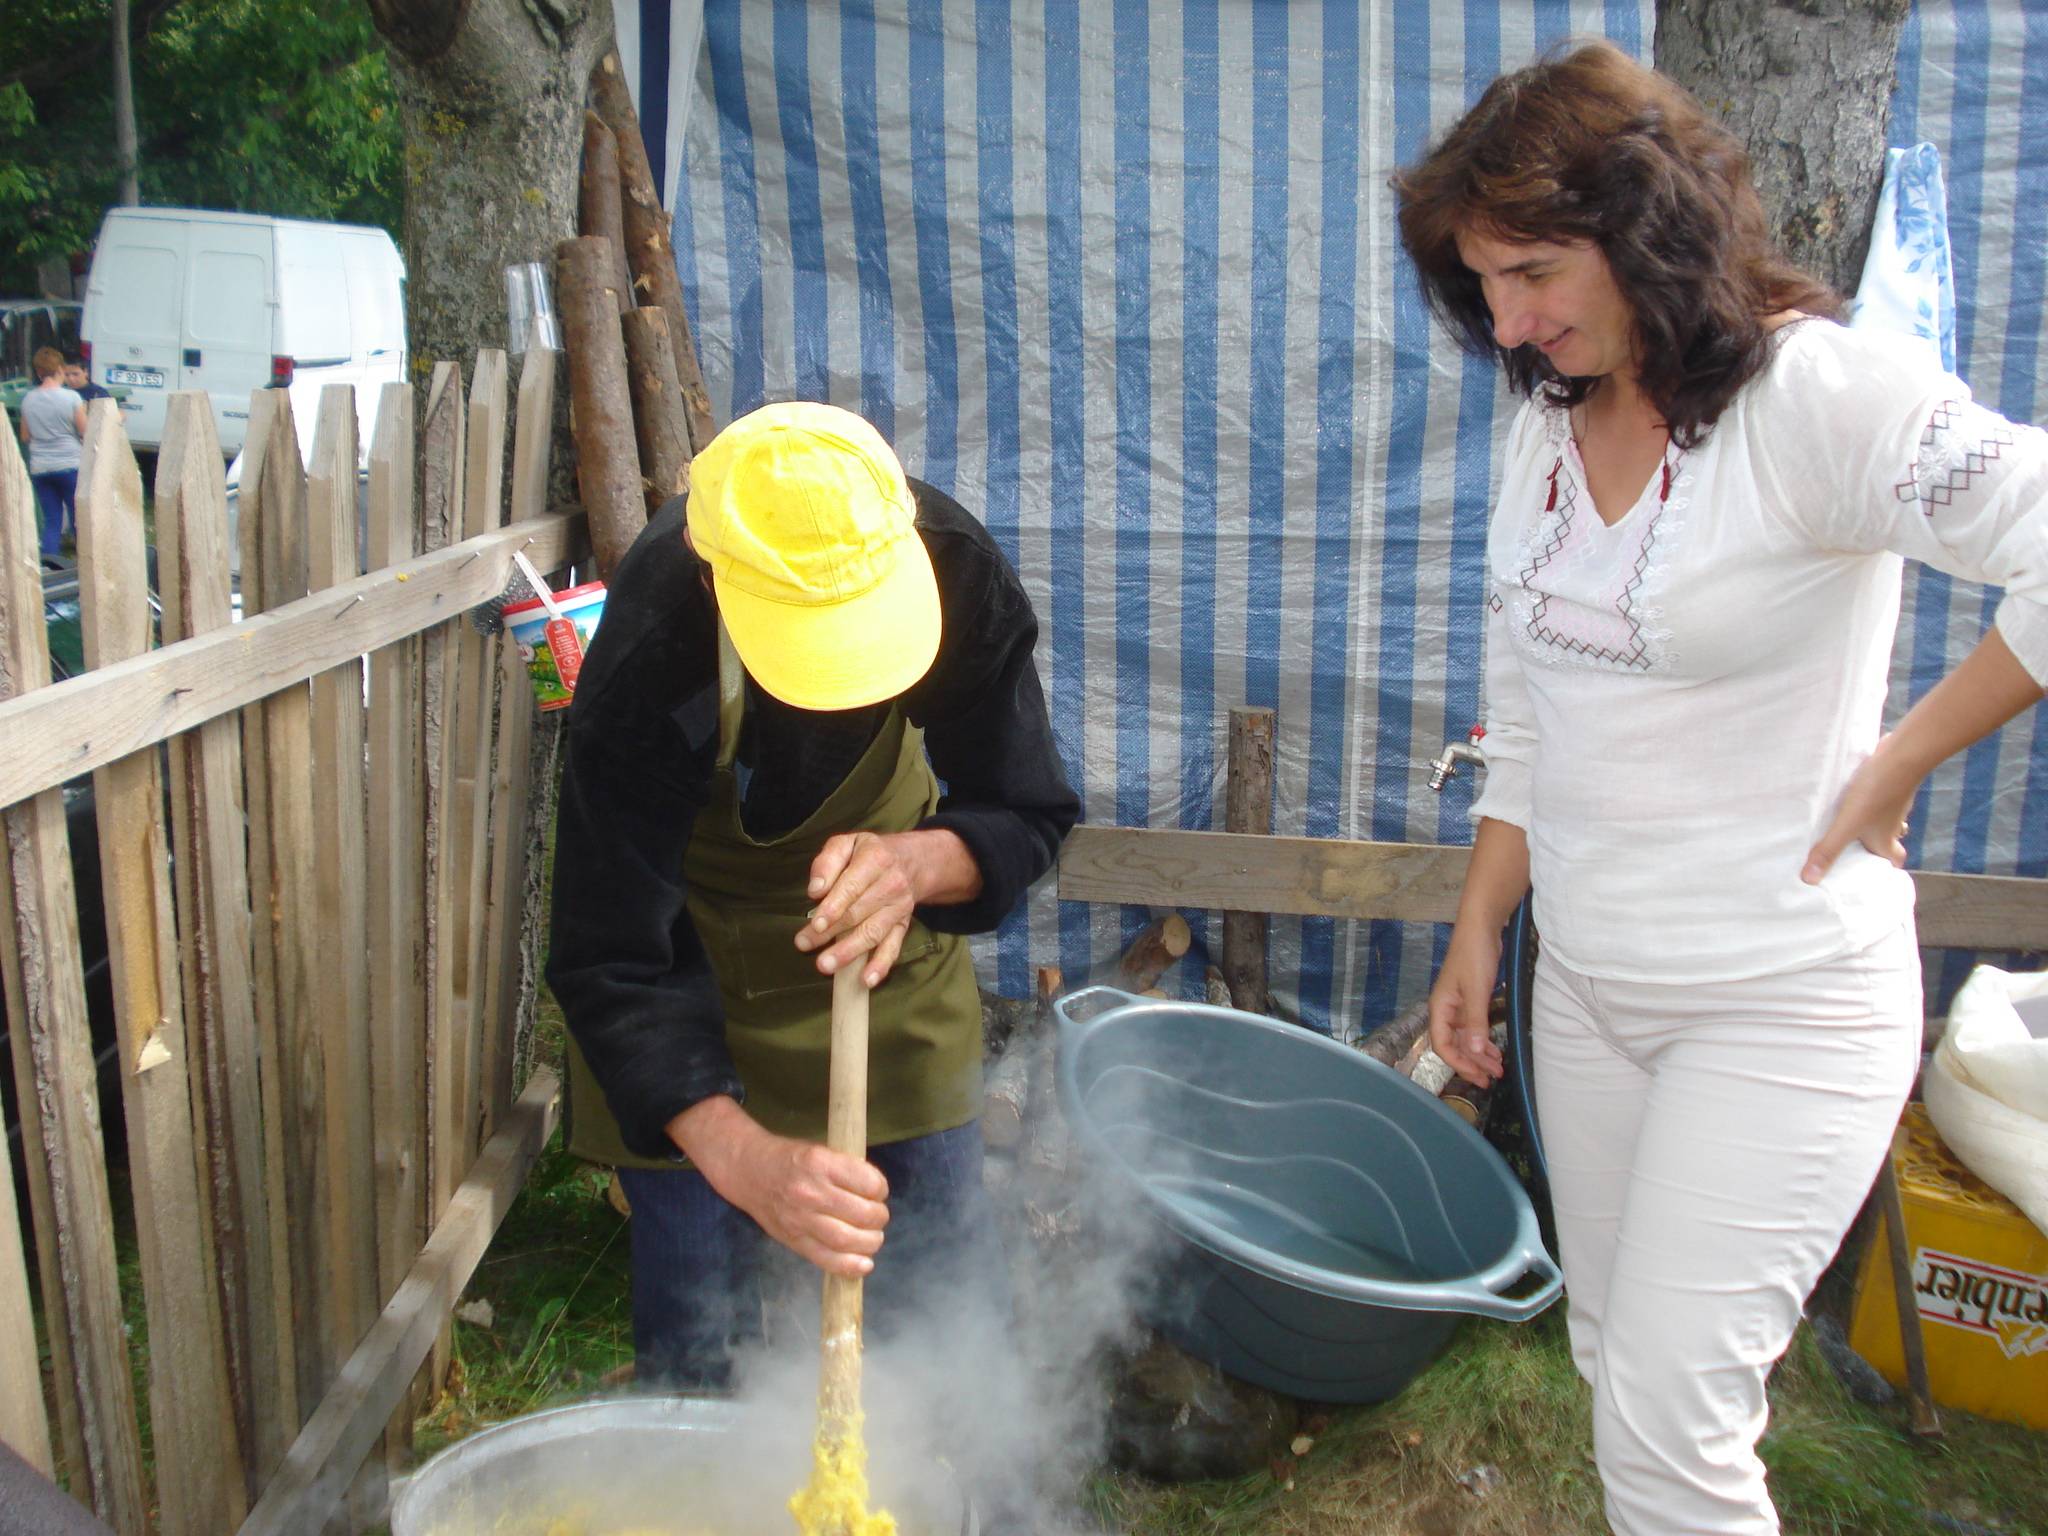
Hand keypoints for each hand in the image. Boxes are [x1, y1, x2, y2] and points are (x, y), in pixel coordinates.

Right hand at [670, 1097, 889, 1276]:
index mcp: (821, 1163)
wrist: (748, 1171)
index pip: (868, 1183)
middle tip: (878, 1216)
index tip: (879, 1191)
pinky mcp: (793, 1240)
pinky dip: (850, 1266)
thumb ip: (847, 1171)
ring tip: (873, 1237)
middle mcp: (811, 1192)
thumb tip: (877, 1195)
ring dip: (870, 1242)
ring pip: (847, 1240)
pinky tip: (864, 1264)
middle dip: (879, 1218)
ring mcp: (800, 1219)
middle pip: (862, 1214)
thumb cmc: (791, 1159)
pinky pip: (826, 1259)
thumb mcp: (820, 1151)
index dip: (881, 1189)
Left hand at [796, 830, 930, 986]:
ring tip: (825, 965)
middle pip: (858, 913)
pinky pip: (893, 948)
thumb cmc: (870, 853)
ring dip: (849, 952)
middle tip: (805, 944)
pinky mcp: (903, 926)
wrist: (912, 861)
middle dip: (830, 932)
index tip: (816, 923)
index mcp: (876, 860)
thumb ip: (828, 861)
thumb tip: (815, 890)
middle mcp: (891, 885)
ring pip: (873, 933)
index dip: (834, 906)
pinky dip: (881, 965)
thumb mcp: (848, 843)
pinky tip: (867, 980)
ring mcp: (899, 908)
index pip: (852, 886)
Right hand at [1428, 925, 1503, 1088]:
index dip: (1459, 1063)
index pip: (1443, 1045)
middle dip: (1472, 1063)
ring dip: (1479, 1054)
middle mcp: (1446, 1010)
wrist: (1481, 927)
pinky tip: (1494, 1050)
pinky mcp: (1471, 999)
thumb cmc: (1474, 956)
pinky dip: (1483, 1040)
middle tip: (1490, 1080)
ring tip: (1497, 1069)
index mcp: (1440, 1008)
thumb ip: (1476, 1022)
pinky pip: (1474, 1027)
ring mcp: (1458, 1005)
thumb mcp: (1477, 991)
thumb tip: (1475, 1051)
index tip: (1478, 1076)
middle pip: (1455, 1045)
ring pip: (1466, 1038)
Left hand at [1803, 735, 1920, 884]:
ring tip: (1846, 825)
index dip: (1885, 869)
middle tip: (1853, 849)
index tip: (1872, 875)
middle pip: (1889, 841)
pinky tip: (1850, 797)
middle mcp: (1892, 825)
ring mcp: (1893, 804)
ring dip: (1869, 823)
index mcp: (1885, 840)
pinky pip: (1879, 800)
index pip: (1893, 862)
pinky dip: (1868, 802)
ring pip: (1884, 820)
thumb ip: (1829, 850)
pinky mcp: (1888, 786)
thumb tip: (1810, 880)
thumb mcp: (1846, 825)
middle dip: (1874, 846)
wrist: (1900, 758)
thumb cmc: (1876, 794)